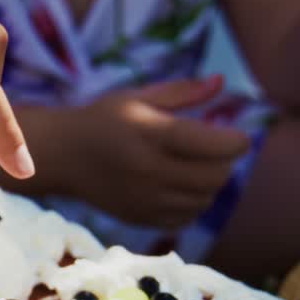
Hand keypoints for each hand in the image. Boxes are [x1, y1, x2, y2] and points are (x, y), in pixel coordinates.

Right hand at [34, 76, 249, 227]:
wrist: (62, 156)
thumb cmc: (104, 119)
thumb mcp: (139, 97)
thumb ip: (183, 92)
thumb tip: (222, 82)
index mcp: (152, 133)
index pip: (216, 145)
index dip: (237, 141)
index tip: (236, 135)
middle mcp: (150, 170)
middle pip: (216, 177)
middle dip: (225, 163)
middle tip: (215, 150)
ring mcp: (145, 199)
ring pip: (204, 200)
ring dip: (210, 184)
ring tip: (196, 167)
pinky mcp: (140, 217)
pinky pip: (185, 218)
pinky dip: (193, 204)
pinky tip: (181, 187)